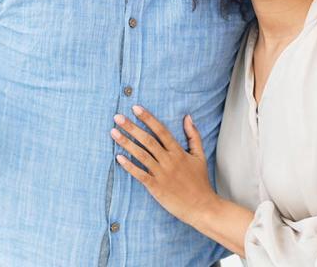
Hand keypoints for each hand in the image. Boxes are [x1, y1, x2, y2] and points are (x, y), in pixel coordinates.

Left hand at [111, 106, 217, 223]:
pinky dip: (129, 166)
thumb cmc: (200, 181)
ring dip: (126, 143)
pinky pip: (140, 174)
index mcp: (178, 152)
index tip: (135, 108)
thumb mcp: (200, 156)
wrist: (202, 207)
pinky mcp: (156, 187)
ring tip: (113, 133)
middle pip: (148, 140)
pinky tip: (118, 158)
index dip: (148, 118)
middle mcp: (169, 161)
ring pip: (141, 155)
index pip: (161, 130)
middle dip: (131, 127)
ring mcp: (162, 174)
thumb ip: (193, 136)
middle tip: (117, 117)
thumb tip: (188, 117)